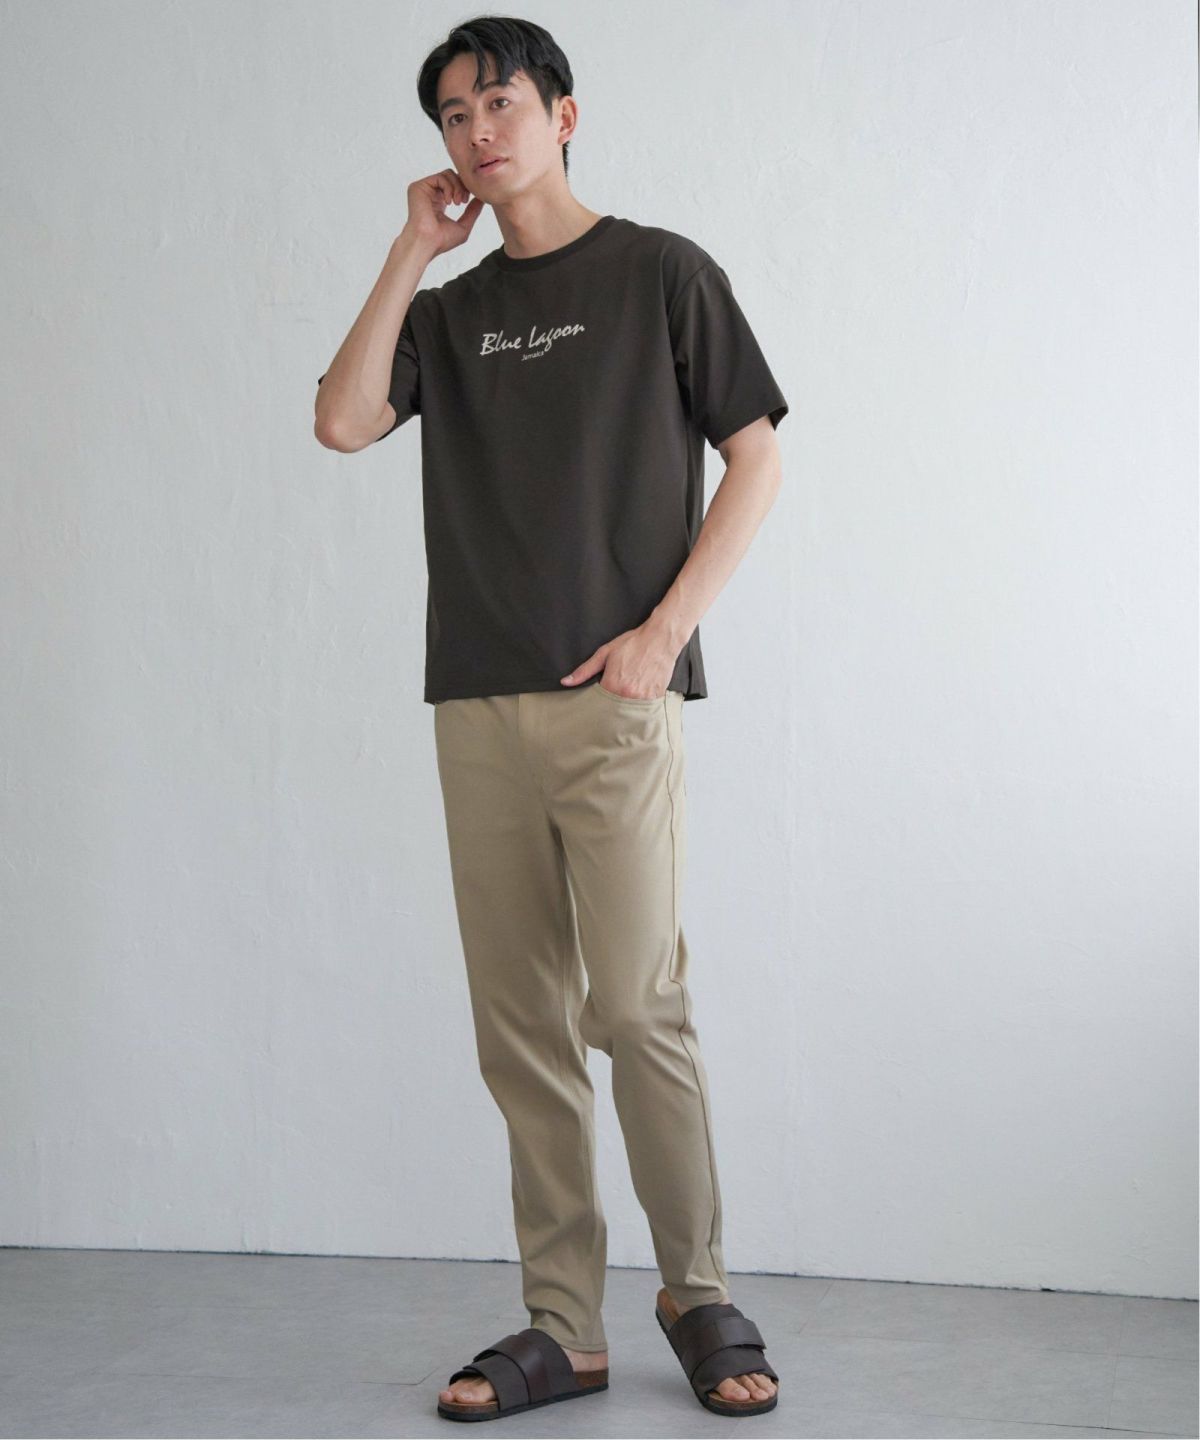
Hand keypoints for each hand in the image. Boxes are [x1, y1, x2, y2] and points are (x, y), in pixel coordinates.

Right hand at [402, 169, 485, 256]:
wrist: (427, 243)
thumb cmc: (442, 240)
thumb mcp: (464, 226)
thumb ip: (473, 211)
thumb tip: (482, 199)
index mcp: (439, 202)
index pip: (455, 185)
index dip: (465, 188)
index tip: (468, 200)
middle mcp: (430, 194)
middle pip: (453, 176)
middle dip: (463, 186)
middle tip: (464, 201)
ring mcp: (424, 189)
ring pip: (448, 174)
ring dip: (457, 187)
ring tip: (457, 203)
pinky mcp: (418, 187)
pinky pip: (440, 177)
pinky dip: (449, 187)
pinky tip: (448, 201)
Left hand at [560, 623, 676, 699]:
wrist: (660, 638)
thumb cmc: (634, 643)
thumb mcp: (605, 654)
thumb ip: (584, 670)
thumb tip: (566, 681)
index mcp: (613, 685)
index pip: (599, 703)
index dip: (597, 701)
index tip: (598, 699)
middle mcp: (629, 694)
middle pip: (614, 709)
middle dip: (611, 705)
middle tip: (615, 692)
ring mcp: (643, 698)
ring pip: (629, 710)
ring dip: (625, 705)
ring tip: (628, 690)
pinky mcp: (656, 697)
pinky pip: (644, 708)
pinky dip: (640, 703)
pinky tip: (639, 692)